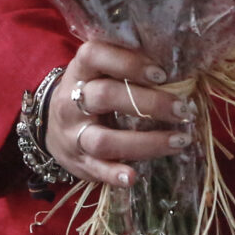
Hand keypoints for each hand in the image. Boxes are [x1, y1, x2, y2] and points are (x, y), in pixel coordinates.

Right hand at [45, 39, 189, 189]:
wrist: (52, 126)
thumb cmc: (89, 92)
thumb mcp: (98, 73)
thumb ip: (126, 67)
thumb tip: (177, 66)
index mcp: (81, 71)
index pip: (95, 56)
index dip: (128, 63)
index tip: (162, 74)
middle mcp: (72, 101)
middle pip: (106, 96)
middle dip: (149, 103)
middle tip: (183, 109)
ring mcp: (74, 134)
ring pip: (104, 140)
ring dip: (145, 142)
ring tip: (180, 141)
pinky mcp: (78, 162)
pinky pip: (96, 170)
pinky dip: (114, 175)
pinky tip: (133, 178)